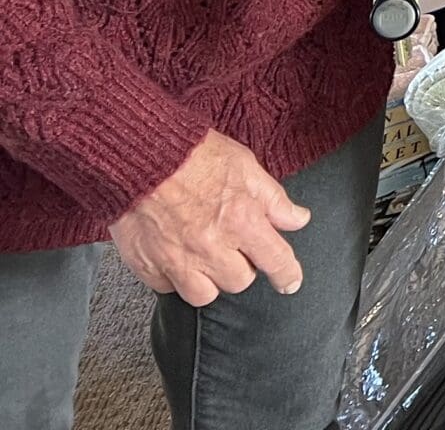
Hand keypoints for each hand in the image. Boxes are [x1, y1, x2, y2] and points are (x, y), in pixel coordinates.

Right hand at [109, 130, 309, 306]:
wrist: (139, 157)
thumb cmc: (194, 154)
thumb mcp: (245, 166)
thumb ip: (273, 199)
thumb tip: (298, 220)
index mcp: (241, 220)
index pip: (274, 259)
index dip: (287, 274)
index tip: (290, 282)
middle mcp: (211, 247)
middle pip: (240, 281)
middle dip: (242, 267)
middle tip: (234, 248)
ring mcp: (177, 261)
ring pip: (204, 295)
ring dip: (210, 280)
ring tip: (207, 259)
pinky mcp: (147, 267)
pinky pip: (168, 289)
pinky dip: (175, 278)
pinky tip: (177, 257)